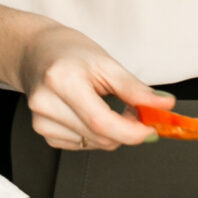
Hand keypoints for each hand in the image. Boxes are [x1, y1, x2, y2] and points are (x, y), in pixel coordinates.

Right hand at [14, 25, 170, 151]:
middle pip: (99, 137)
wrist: (36, 52)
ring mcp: (42, 121)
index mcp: (62, 81)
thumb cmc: (67, 52)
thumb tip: (162, 105)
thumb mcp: (105, 62)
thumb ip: (134, 88)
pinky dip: (95, 134)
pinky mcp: (43, 132)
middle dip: (126, 130)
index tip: (151, 128)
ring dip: (111, 132)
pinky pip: (82, 145)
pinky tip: (89, 112)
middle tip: (135, 110)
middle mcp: (47, 103)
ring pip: (94, 144)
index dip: (131, 131)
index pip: (101, 122)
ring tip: (107, 104)